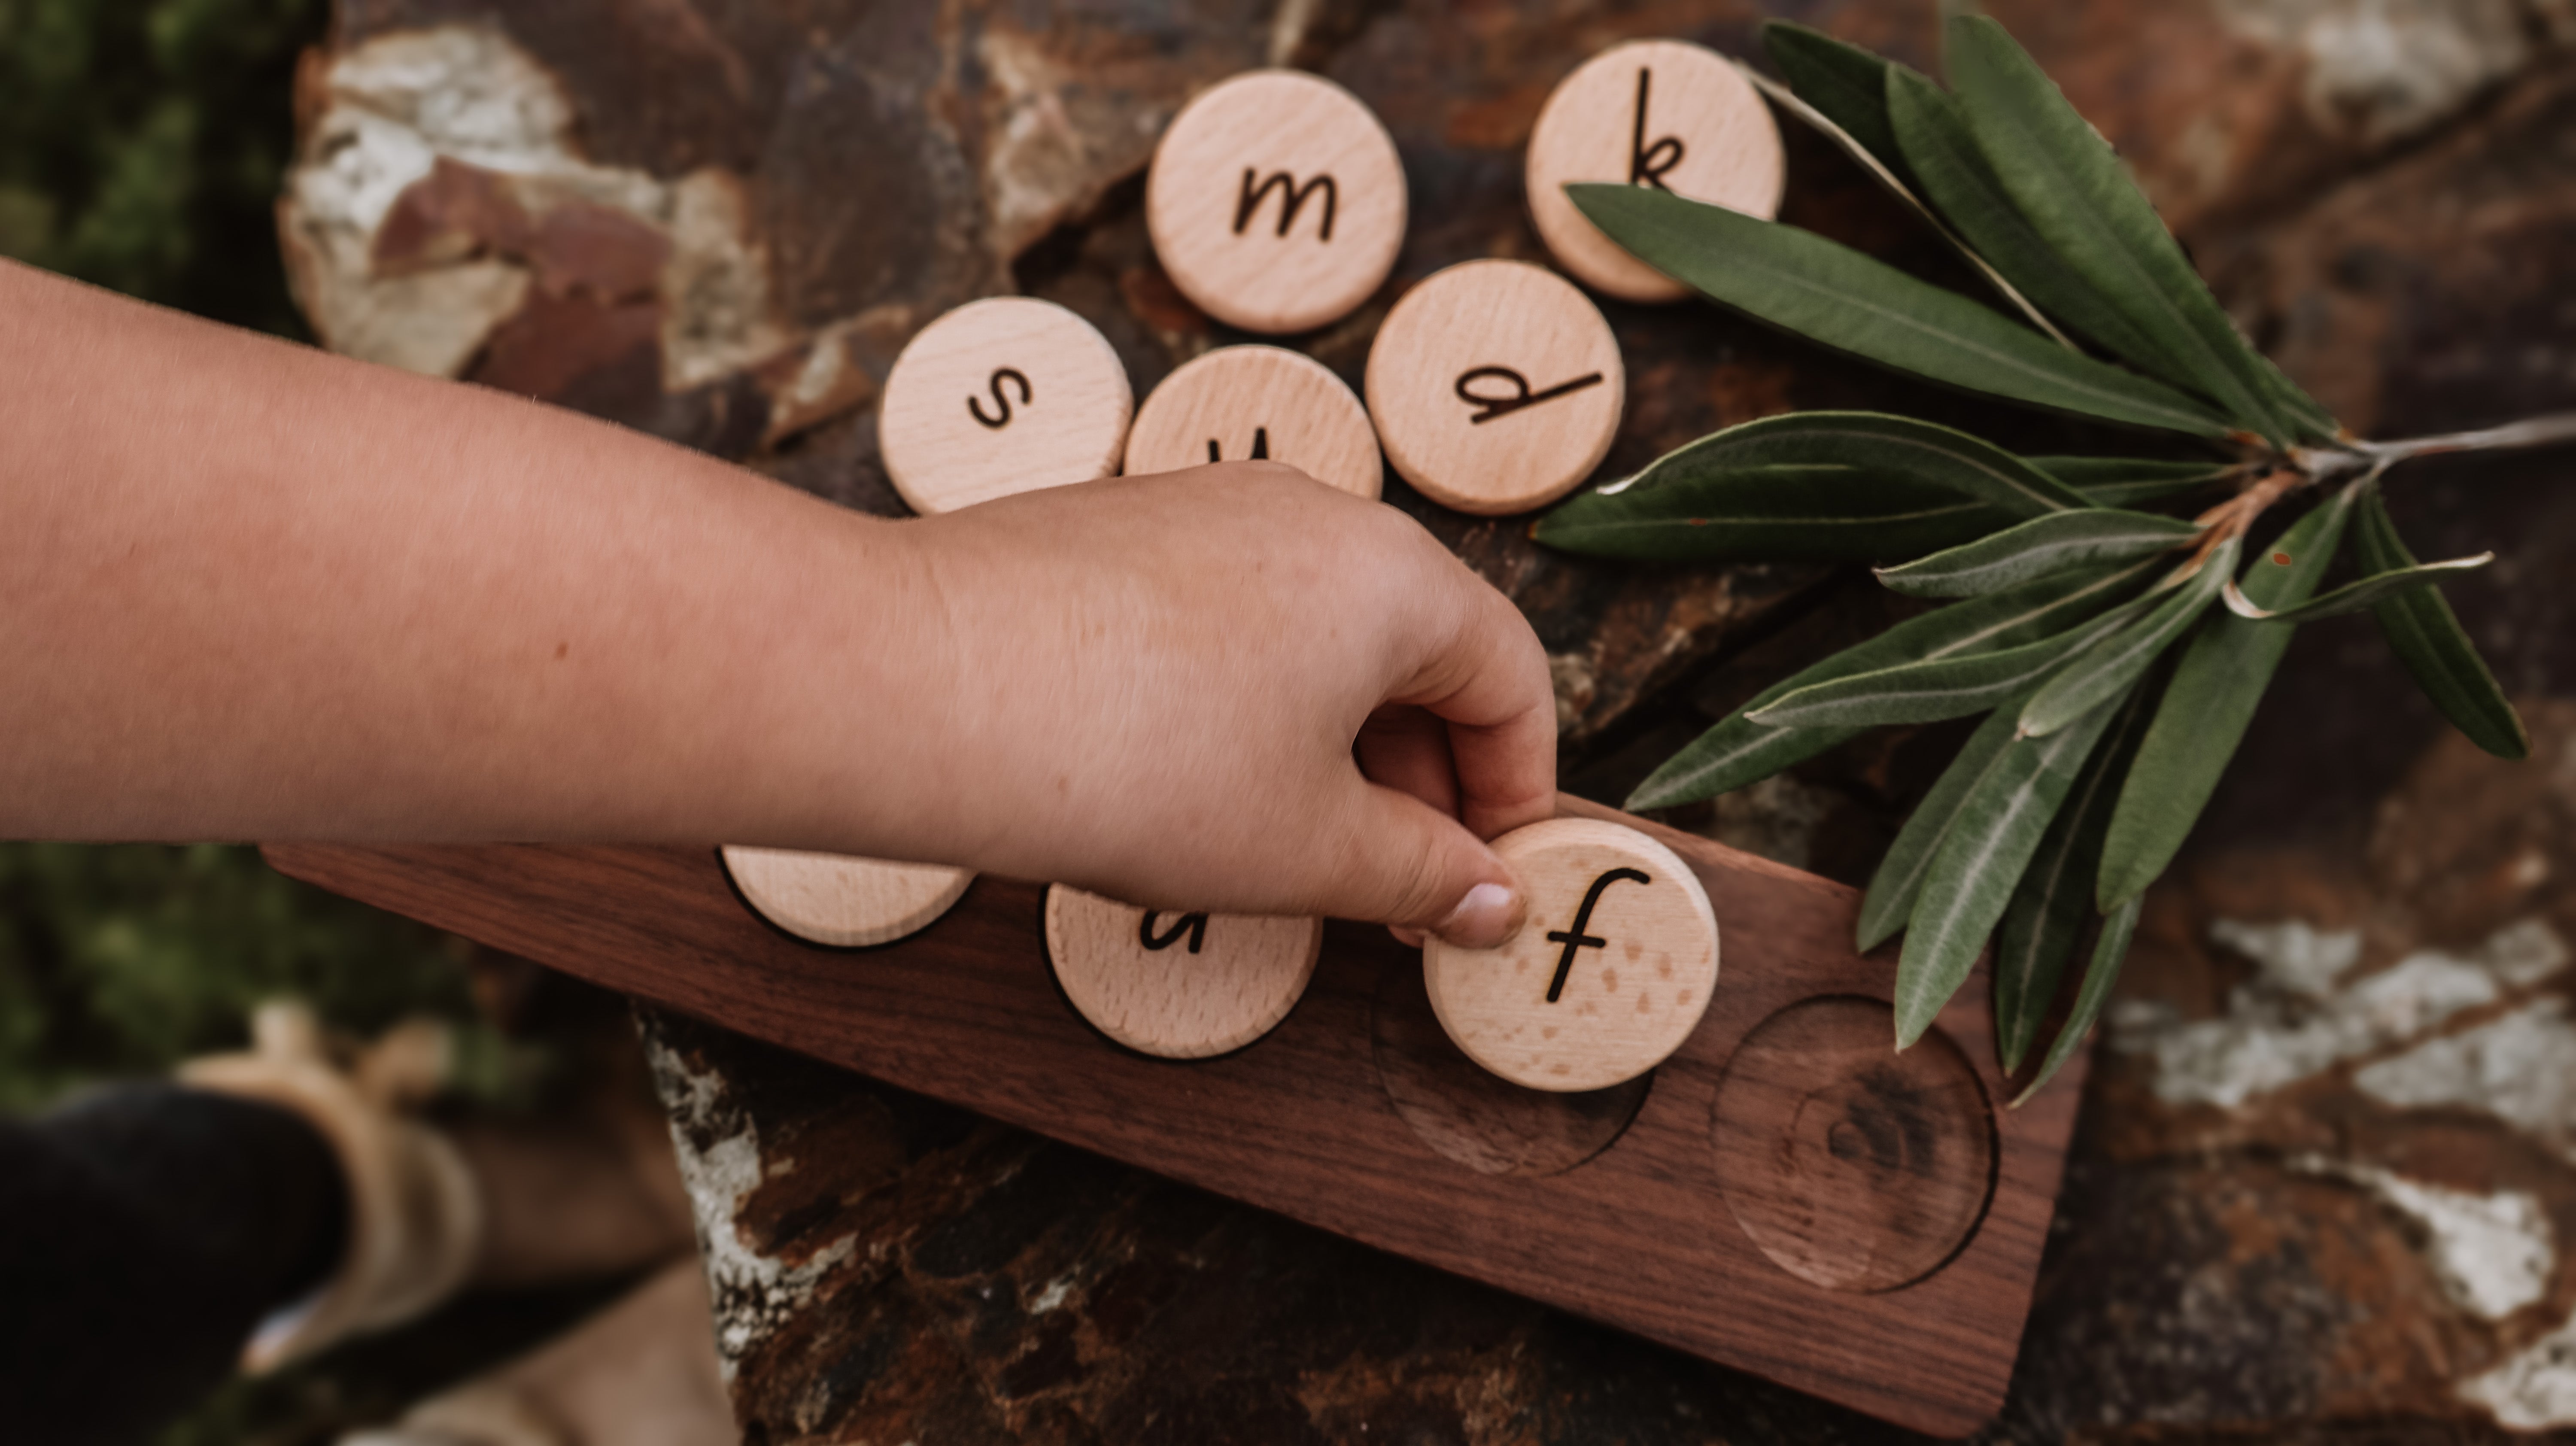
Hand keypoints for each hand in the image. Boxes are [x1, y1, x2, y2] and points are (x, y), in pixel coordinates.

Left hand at [888, 462, 1554, 946]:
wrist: (921, 685)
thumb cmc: (1130, 758)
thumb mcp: (1307, 848)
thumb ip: (1420, 874)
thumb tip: (1484, 898)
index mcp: (1390, 571)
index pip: (1510, 677)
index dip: (1516, 793)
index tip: (1489, 879)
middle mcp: (1307, 513)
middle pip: (1417, 651)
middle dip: (1423, 781)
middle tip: (1400, 890)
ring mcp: (1204, 510)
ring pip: (1317, 638)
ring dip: (1335, 749)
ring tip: (1300, 851)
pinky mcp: (1118, 534)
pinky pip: (1229, 621)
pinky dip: (1250, 707)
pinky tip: (1199, 788)